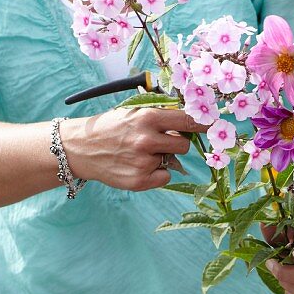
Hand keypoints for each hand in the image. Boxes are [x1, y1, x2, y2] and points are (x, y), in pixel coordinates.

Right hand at [61, 107, 207, 191]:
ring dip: (163, 157)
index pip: (187, 120)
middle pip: (184, 145)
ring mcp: (143, 162)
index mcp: (147, 118)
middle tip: (158, 142)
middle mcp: (146, 140)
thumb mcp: (132, 112)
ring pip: (173, 161)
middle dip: (176, 143)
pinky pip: (164, 177)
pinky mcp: (139, 181)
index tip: (214, 124)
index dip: (203, 123)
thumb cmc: (110, 128)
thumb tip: (190, 118)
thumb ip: (159, 115)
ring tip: (140, 153)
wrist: (80, 148)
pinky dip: (156, 174)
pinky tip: (137, 166)